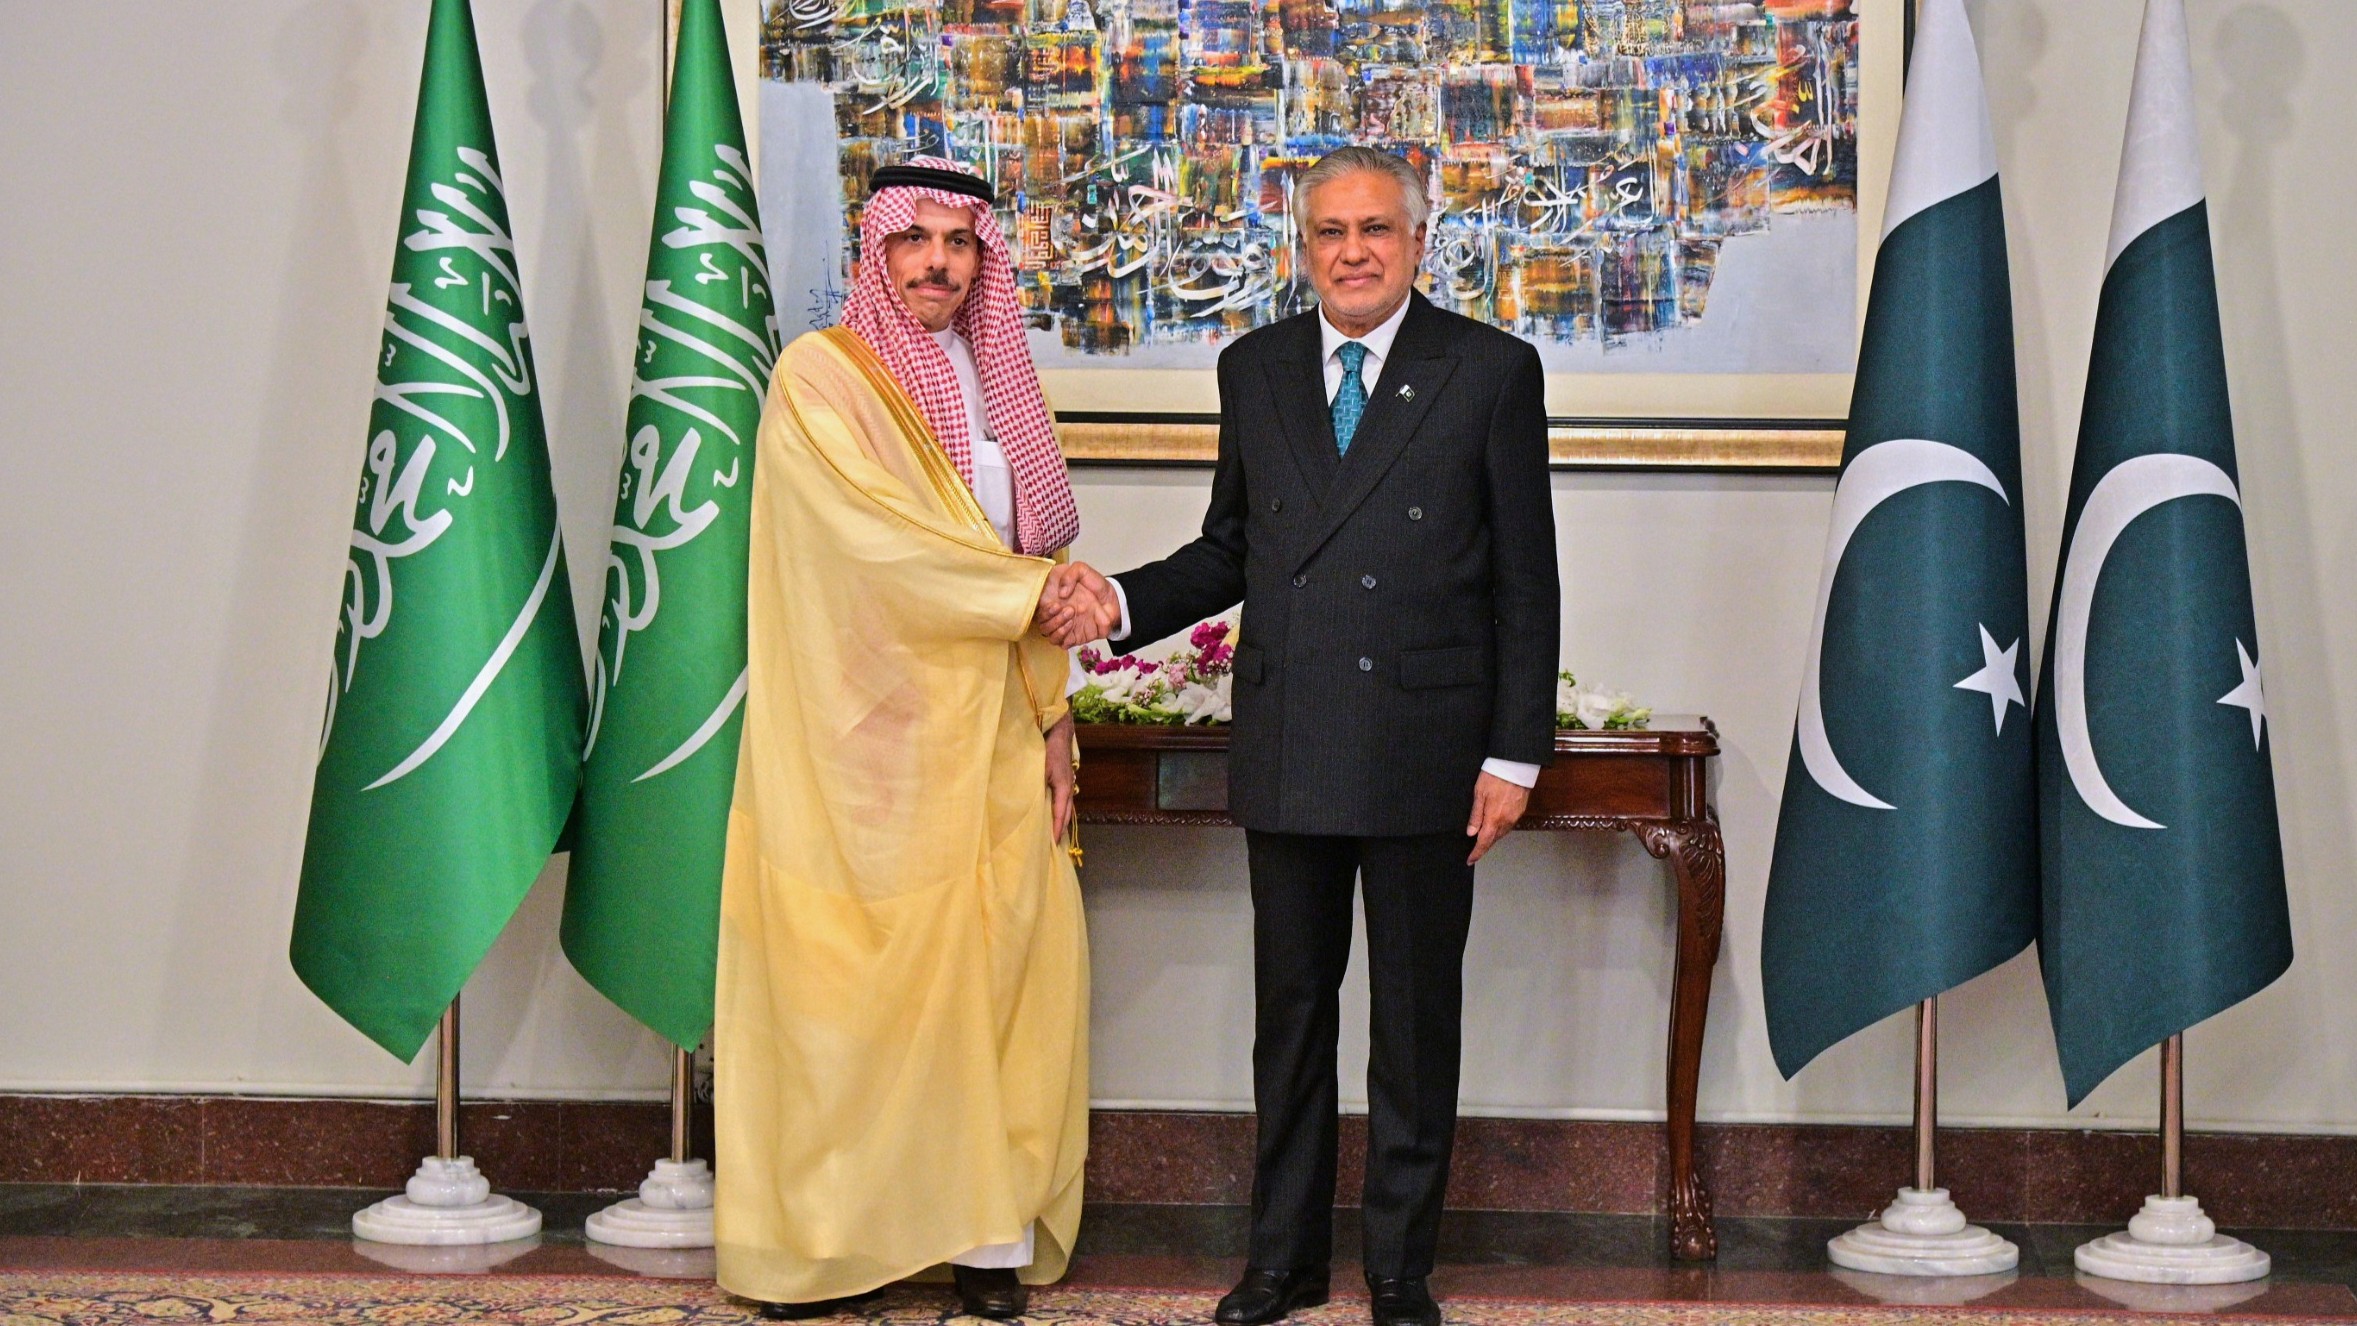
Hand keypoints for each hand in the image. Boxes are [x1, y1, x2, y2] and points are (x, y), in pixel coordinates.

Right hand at [1035, 562, 1120, 646]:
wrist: (1114, 600)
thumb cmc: (1096, 585)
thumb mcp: (1082, 570)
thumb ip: (1070, 575)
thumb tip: (1061, 593)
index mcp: (1052, 596)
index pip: (1035, 605)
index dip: (1039, 606)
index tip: (1053, 602)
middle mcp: (1055, 612)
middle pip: (1039, 621)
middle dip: (1049, 616)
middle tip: (1066, 608)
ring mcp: (1063, 625)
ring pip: (1047, 633)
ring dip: (1055, 625)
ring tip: (1071, 615)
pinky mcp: (1072, 636)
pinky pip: (1059, 643)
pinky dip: (1061, 636)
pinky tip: (1071, 626)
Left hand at [1045, 713, 1076, 841]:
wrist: (1060, 732)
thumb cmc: (1049, 749)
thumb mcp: (1040, 768)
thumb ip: (1036, 785)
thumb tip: (1028, 802)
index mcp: (1063, 788)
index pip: (1060, 813)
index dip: (1056, 828)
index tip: (1052, 842)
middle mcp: (1068, 788)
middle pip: (1066, 814)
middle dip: (1061, 829)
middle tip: (1055, 845)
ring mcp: (1068, 784)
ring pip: (1066, 807)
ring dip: (1061, 820)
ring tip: (1055, 835)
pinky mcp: (1064, 780)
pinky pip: (1063, 800)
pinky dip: (1060, 811)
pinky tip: (1054, 815)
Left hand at [1465, 772, 1528, 863]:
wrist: (1516, 765)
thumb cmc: (1495, 776)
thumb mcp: (1479, 794)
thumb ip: (1476, 815)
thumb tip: (1471, 833)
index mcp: (1494, 818)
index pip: (1484, 842)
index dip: (1477, 853)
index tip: (1470, 860)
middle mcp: (1506, 821)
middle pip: (1494, 839)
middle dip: (1484, 846)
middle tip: (1474, 851)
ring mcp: (1515, 816)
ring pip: (1502, 833)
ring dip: (1493, 837)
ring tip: (1483, 839)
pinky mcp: (1521, 810)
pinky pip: (1509, 825)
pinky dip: (1500, 828)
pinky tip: (1495, 825)